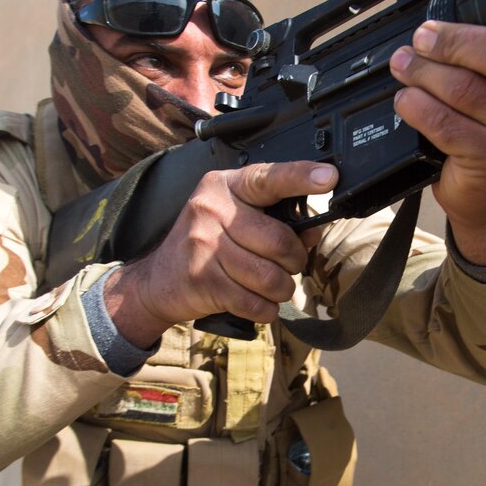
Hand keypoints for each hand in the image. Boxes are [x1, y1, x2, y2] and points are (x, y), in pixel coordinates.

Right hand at [104, 161, 335, 347]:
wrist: (157, 280)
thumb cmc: (206, 244)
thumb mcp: (235, 217)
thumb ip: (276, 218)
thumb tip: (314, 230)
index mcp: (224, 186)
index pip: (268, 178)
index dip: (300, 177)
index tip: (329, 176)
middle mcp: (211, 210)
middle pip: (279, 241)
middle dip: (295, 261)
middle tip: (288, 265)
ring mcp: (204, 246)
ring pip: (271, 278)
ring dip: (282, 289)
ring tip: (274, 286)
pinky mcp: (203, 281)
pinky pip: (255, 303)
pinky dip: (266, 309)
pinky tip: (259, 303)